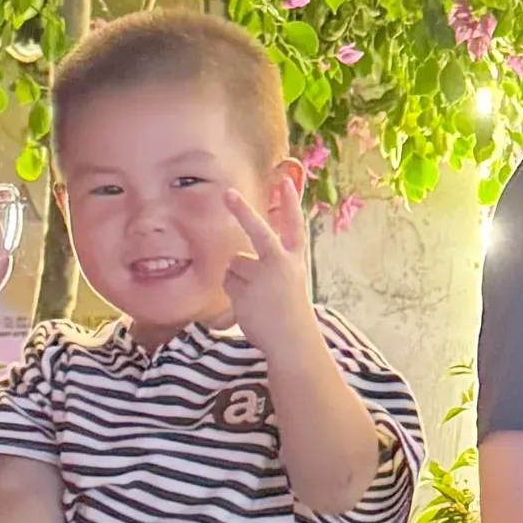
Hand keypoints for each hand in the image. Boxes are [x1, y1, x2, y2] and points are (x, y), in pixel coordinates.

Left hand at [216, 168, 315, 358]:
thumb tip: (235, 261)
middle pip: (258, 231)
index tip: (285, 180)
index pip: (294, 225)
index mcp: (294, 260)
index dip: (290, 202)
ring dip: (239, 279)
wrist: (292, 342)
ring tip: (256, 299)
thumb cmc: (290, 313)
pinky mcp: (245, 291)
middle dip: (242, 211)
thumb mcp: (288, 283)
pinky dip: (233, 293)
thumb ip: (269, 266)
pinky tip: (248, 307)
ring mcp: (261, 277)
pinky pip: (228, 283)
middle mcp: (280, 264)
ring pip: (235, 265)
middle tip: (228, 193)